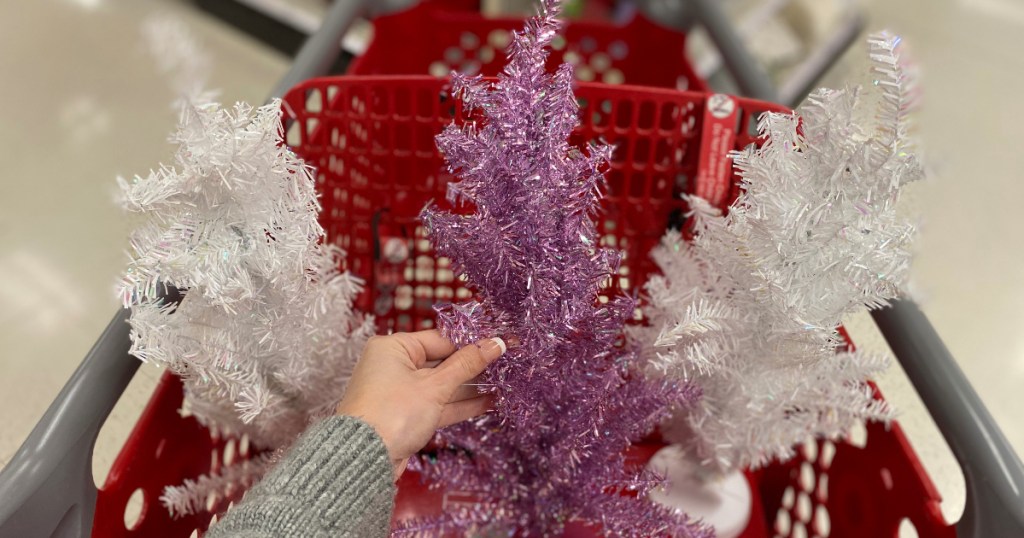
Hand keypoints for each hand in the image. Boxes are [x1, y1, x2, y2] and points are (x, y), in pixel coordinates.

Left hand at [336, 330, 506, 477]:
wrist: (364, 459)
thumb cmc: (392, 413)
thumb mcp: (435, 385)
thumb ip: (467, 364)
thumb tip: (495, 344)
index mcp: (392, 348)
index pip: (439, 339)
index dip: (470, 343)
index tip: (498, 344)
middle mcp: (393, 367)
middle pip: (441, 362)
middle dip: (472, 368)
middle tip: (504, 364)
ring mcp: (400, 393)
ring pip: (441, 386)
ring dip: (469, 388)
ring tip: (502, 384)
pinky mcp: (406, 416)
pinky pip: (437, 405)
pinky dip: (459, 404)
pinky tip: (487, 402)